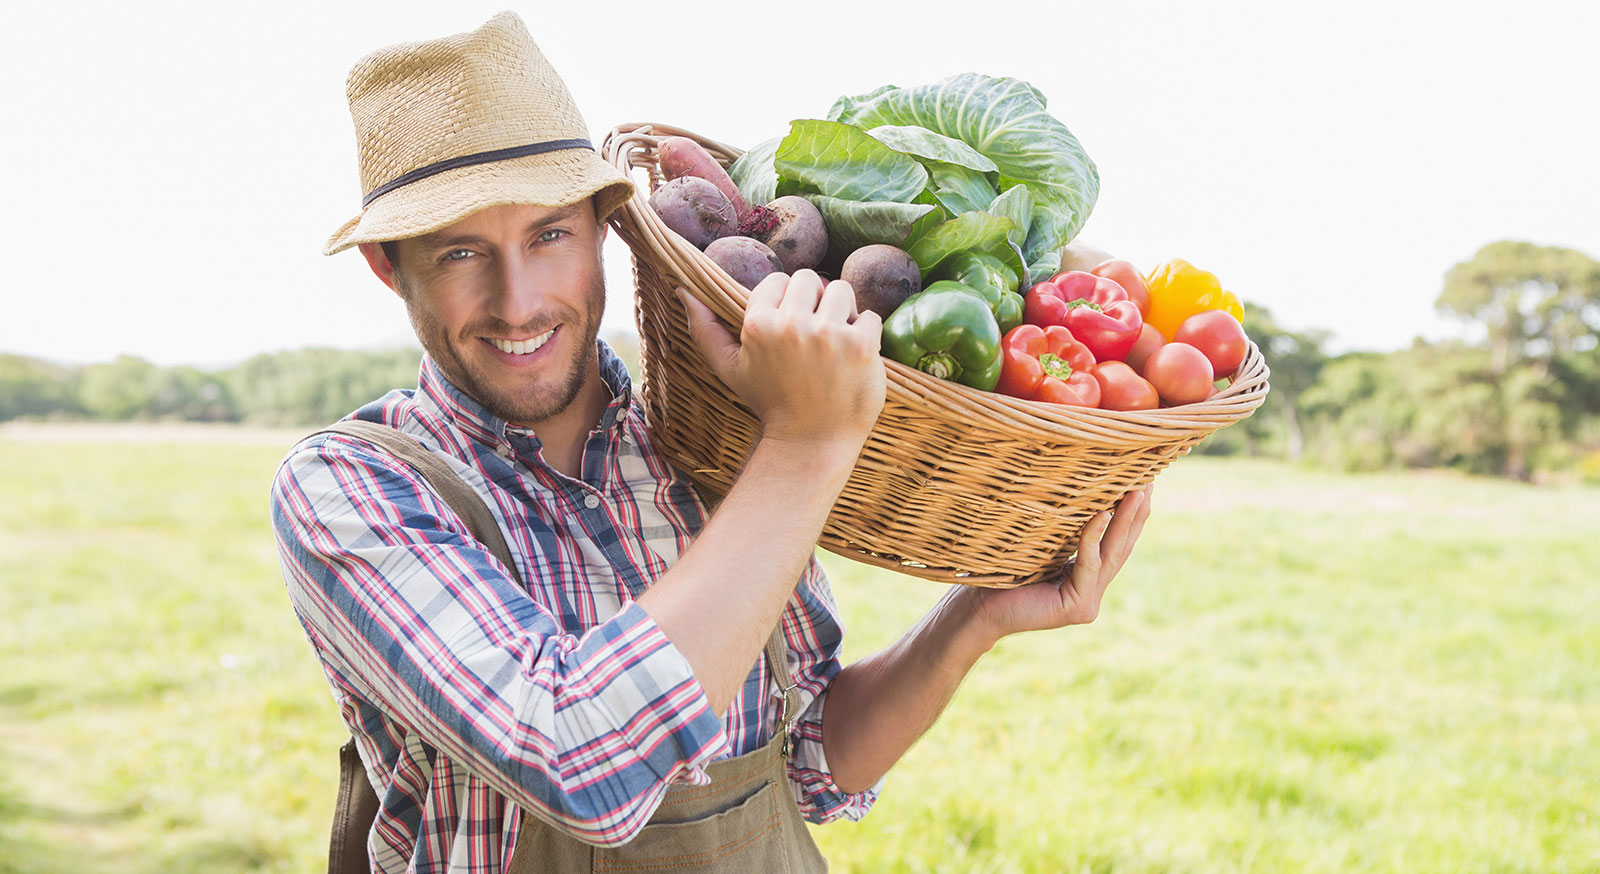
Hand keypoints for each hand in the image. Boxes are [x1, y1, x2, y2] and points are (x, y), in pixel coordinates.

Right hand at [679, 270, 885, 446]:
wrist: (811, 442)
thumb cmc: (770, 403)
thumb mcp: (729, 369)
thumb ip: (704, 330)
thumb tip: (683, 290)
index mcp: (759, 324)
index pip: (779, 280)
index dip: (787, 301)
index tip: (790, 326)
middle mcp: (793, 325)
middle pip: (810, 279)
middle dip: (814, 301)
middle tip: (814, 334)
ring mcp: (829, 335)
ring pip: (842, 290)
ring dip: (842, 311)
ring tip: (834, 341)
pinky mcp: (861, 346)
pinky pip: (870, 316)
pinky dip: (866, 332)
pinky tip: (853, 356)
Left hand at [965, 484, 1152, 641]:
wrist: (979, 606)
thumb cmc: (1003, 572)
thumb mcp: (1041, 547)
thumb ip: (1066, 534)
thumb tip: (1080, 491)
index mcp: (1085, 577)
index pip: (1115, 543)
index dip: (1132, 516)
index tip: (1144, 483)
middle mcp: (1092, 591)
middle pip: (1121, 547)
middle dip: (1136, 513)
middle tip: (1149, 482)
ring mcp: (1088, 602)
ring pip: (1111, 554)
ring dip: (1125, 519)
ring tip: (1137, 491)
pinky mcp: (1078, 607)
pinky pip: (1088, 564)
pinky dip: (1094, 536)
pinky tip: (1103, 513)